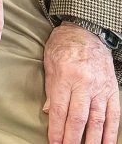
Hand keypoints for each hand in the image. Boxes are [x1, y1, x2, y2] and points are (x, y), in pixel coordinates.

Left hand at [44, 23, 119, 143]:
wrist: (86, 31)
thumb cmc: (62, 46)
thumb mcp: (49, 64)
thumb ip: (51, 90)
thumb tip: (49, 113)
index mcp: (66, 77)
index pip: (61, 110)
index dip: (57, 129)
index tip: (53, 143)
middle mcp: (85, 84)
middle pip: (79, 118)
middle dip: (72, 139)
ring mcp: (101, 88)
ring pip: (98, 120)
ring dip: (93, 140)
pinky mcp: (113, 90)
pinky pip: (113, 115)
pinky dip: (111, 132)